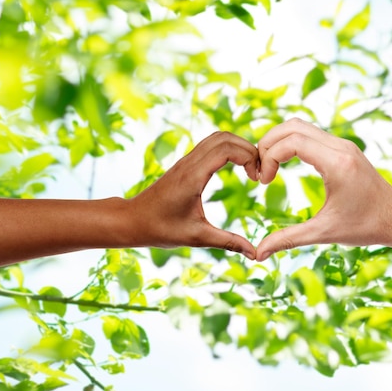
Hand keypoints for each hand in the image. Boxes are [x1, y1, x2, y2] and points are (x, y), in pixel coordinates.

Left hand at [126, 131, 259, 258]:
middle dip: (248, 149)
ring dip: (238, 147)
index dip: (248, 157)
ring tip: (251, 169)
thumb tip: (254, 254)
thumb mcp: (197, 238)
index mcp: (193, 177)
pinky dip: (228, 150)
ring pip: (217, 138)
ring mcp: (186, 161)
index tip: (257, 178)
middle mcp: (189, 163)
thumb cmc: (161, 229)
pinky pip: (210, 146)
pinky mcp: (185, 164)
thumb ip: (228, 242)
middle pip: (225, 137)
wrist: (132, 221)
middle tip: (259, 172)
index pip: (226, 149)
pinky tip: (236, 169)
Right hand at [256, 118, 391, 260]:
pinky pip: (309, 134)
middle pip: (292, 126)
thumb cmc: (365, 226)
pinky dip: (290, 143)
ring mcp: (342, 144)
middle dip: (268, 144)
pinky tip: (282, 165)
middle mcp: (340, 147)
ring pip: (299, 126)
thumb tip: (258, 253)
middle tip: (260, 171)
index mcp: (337, 163)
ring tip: (268, 167)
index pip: (292, 142)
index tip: (264, 181)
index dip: (269, 157)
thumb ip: (289, 239)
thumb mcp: (324, 233)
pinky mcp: (342, 148)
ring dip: (278, 141)